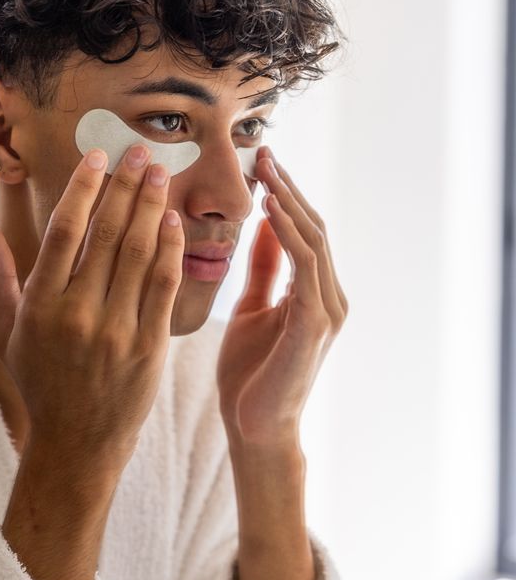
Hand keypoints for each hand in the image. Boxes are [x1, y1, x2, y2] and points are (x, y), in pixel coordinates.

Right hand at [0, 144, 183, 488]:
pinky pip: (162, 288)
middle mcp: (78, 314)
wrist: (78, 447)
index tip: (98, 157)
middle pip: (106, 235)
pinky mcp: (148, 348)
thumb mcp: (7, 336)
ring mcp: (116, 331)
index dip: (83, 189)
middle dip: (126, 187)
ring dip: (151, 208)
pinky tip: (173, 222)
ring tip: (160, 174)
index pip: (64, 232)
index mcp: (40, 307)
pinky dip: (169, 252)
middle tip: (142, 152)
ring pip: (137, 255)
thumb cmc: (39, 385)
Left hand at [217, 146, 348, 459]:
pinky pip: (303, 263)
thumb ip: (263, 272)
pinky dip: (287, 230)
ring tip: (264, 166)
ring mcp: (327, 309)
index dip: (284, 195)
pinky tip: (267, 205)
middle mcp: (329, 297)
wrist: (253, 429)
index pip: (304, 232)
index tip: (258, 162)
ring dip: (287, 198)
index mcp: (314, 294)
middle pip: (312, 227)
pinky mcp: (315, 322)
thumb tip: (264, 230)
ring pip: (312, 239)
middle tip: (261, 150)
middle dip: (287, 186)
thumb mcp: (253, 310)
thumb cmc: (249, 376)